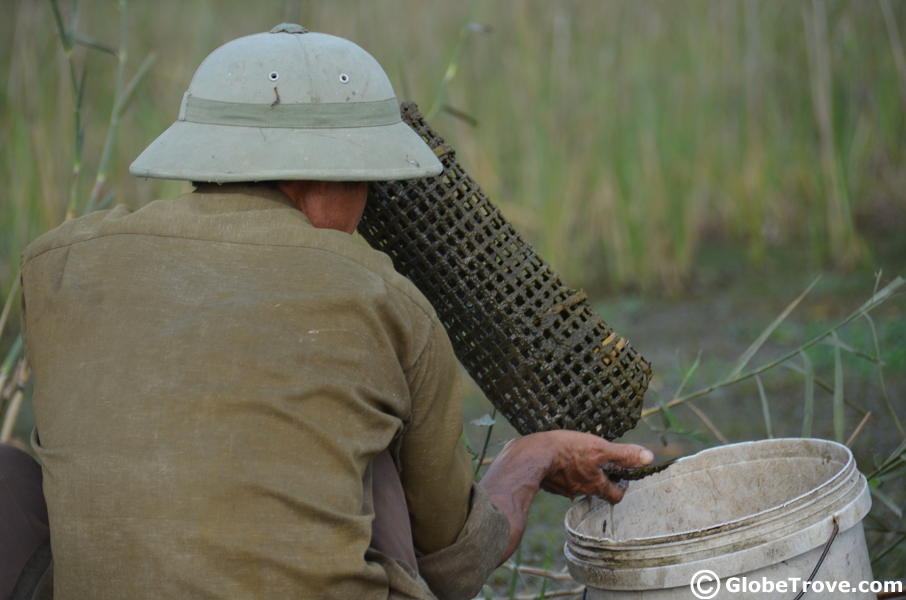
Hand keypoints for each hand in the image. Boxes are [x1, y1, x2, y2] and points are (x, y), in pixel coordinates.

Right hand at [535, 430, 653, 502]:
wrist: (530, 456)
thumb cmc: (566, 452)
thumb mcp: (599, 449)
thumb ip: (623, 455)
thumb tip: (648, 457)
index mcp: (595, 485)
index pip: (615, 496)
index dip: (621, 486)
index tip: (622, 474)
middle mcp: (579, 491)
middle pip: (596, 489)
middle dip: (600, 477)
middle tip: (600, 461)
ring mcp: (562, 488)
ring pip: (577, 483)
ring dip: (580, 472)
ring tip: (578, 456)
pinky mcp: (547, 481)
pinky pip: (560, 478)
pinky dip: (563, 470)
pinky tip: (559, 458)